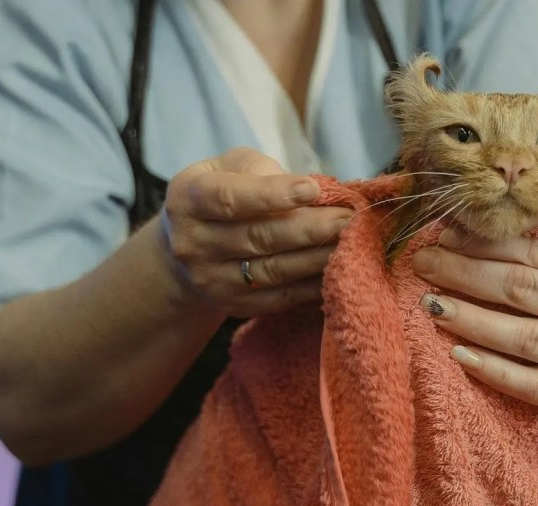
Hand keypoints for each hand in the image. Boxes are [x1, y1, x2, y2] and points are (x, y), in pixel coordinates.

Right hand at [160, 147, 351, 318]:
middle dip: (310, 228)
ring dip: (317, 257)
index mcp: (188, 199)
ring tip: (351, 242)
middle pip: (259, 238)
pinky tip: (339, 269)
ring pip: (274, 271)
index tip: (313, 189)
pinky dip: (312, 284)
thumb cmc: (220, 195)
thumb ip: (260, 170)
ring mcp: (213, 280)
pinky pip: (281, 297)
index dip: (273, 195)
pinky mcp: (235, 305)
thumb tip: (310, 191)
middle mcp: (194, 244)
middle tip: (349, 218)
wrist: (187, 250)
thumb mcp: (226, 167)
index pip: (232, 199)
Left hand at [410, 214, 537, 410]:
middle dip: (465, 274)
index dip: (485, 242)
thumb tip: (505, 190)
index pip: (537, 249)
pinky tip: (457, 354)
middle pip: (522, 288)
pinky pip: (531, 386)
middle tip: (424, 264)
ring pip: (522, 337)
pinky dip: (491, 371)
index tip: (444, 235)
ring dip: (470, 320)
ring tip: (431, 305)